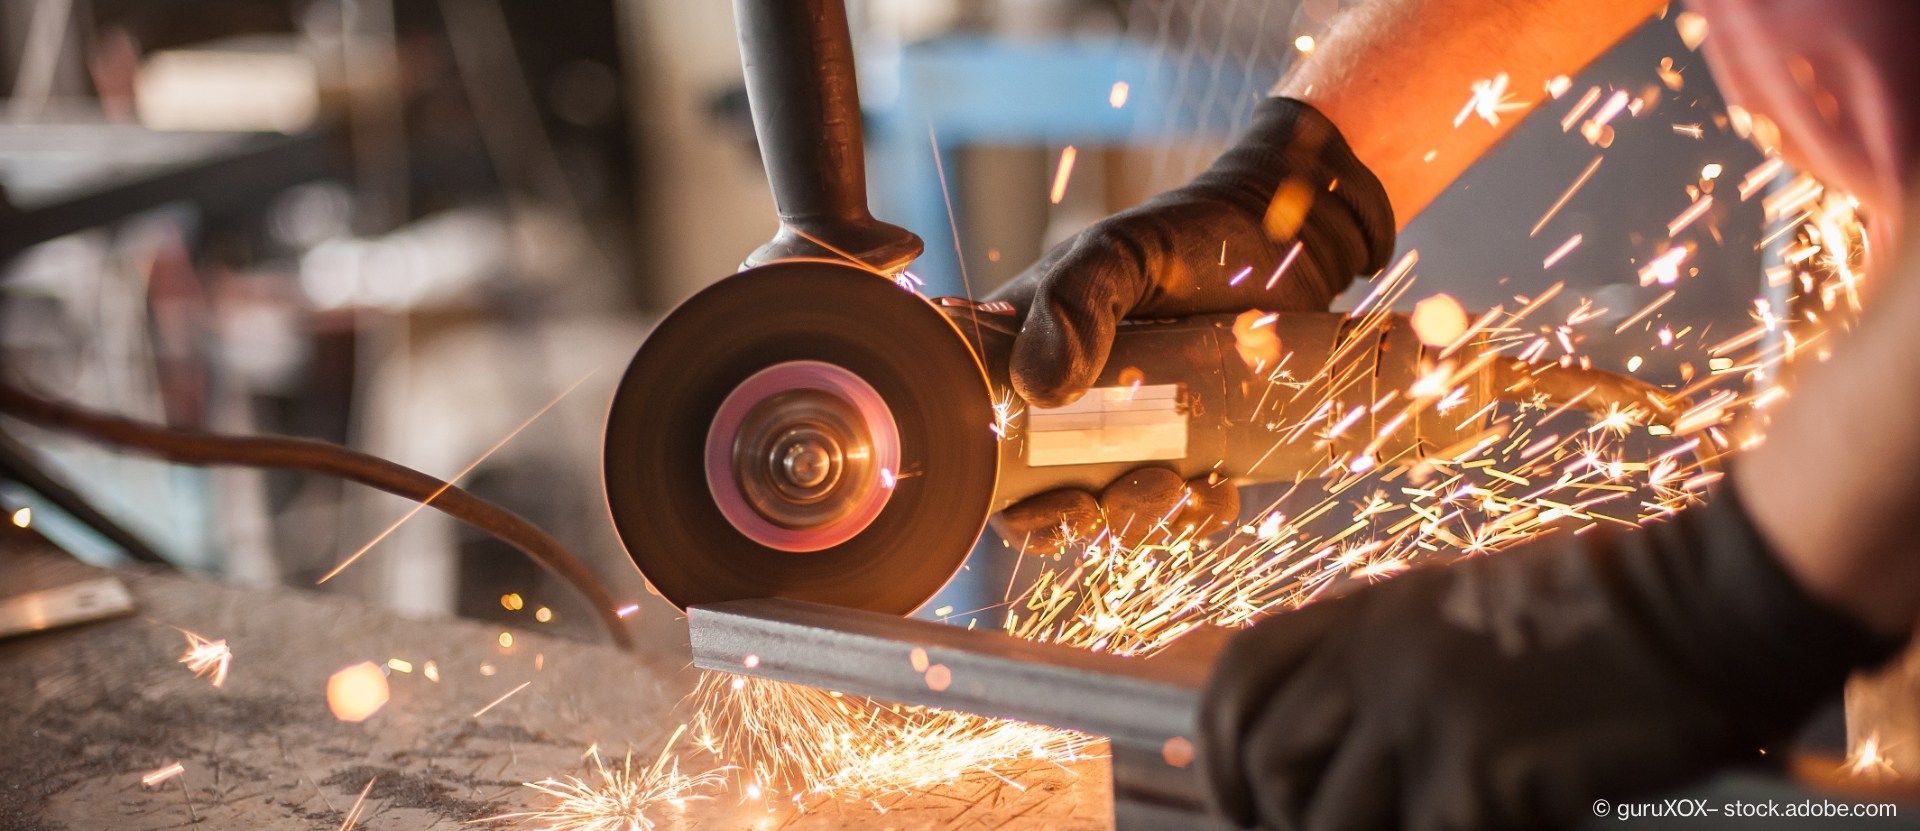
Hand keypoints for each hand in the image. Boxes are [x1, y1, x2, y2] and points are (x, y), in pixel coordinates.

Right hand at [987, 97, 1394, 552]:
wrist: (1280, 239)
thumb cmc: (1183, 235)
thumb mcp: (1116, 252)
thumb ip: (1072, 300)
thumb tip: (1039, 388)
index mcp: (1026, 364)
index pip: (990, 454)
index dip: (1017, 505)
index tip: (1064, 502)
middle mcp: (1070, 410)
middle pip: (1049, 502)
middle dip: (1084, 522)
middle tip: (1126, 499)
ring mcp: (1132, 436)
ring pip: (1118, 513)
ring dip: (1145, 521)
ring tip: (1184, 489)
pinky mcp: (1190, 453)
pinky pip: (1184, 509)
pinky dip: (1199, 514)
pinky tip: (1218, 488)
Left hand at [1197, 482, 1901, 828]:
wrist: (1699, 608)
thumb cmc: (1596, 618)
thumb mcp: (1461, 609)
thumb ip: (1387, 658)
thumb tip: (1331, 737)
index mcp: (1370, 613)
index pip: (1241, 677)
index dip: (1217, 748)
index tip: (1231, 799)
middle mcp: (1379, 658)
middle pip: (1270, 760)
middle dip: (1272, 818)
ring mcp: (1425, 714)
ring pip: (1329, 819)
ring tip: (1410, 824)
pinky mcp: (1480, 773)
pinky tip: (1493, 826)